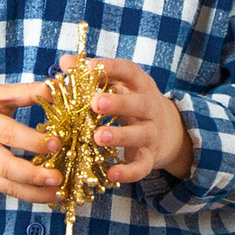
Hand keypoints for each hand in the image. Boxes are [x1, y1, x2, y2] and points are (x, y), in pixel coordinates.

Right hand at [0, 83, 60, 202]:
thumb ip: (24, 92)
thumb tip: (55, 87)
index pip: (6, 133)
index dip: (31, 140)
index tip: (56, 143)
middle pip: (4, 166)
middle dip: (33, 175)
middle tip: (58, 177)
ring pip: (5, 186)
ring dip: (34, 193)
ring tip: (59, 192)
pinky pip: (4, 190)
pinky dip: (27, 194)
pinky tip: (47, 193)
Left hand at [91, 56, 191, 183]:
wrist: (169, 131)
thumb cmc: (132, 103)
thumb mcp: (119, 86)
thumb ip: (94, 76)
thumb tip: (65, 61)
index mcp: (140, 86)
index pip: (129, 71)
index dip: (110, 68)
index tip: (88, 67)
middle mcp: (149, 107)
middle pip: (138, 103)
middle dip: (118, 103)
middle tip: (95, 103)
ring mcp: (152, 133)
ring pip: (141, 134)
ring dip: (120, 136)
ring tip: (98, 137)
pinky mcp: (150, 157)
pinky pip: (142, 166)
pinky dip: (128, 172)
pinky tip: (111, 174)